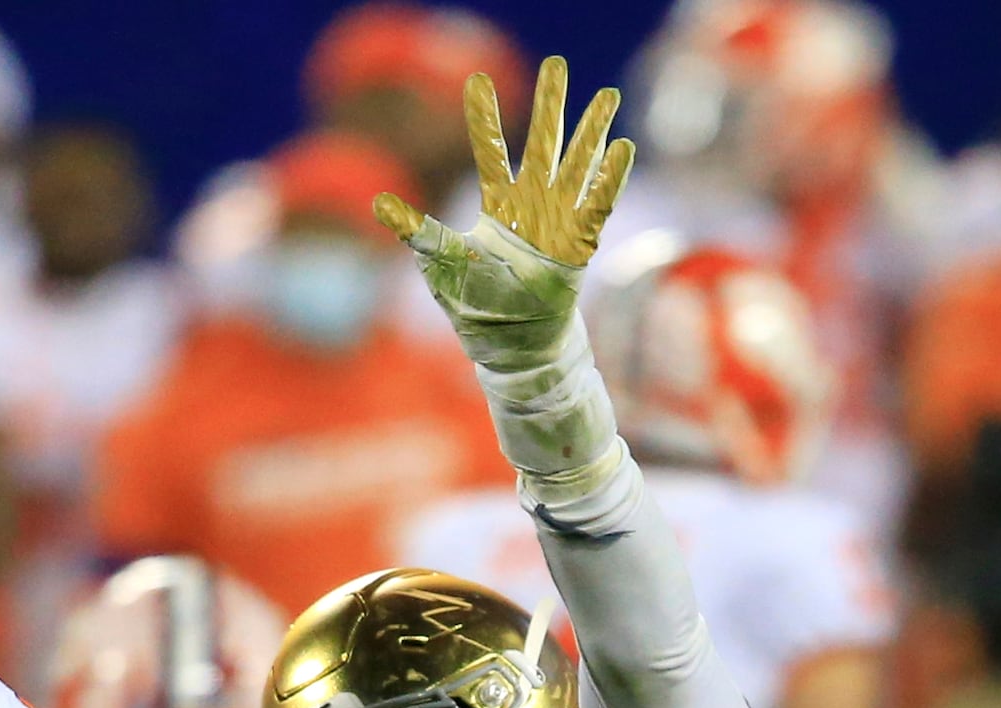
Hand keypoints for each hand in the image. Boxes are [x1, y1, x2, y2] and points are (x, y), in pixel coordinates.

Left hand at [375, 59, 633, 369]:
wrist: (514, 350)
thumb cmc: (477, 311)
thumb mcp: (443, 267)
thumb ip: (421, 233)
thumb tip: (379, 205)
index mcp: (499, 210)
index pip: (490, 153)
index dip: (485, 119)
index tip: (478, 80)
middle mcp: (532, 208)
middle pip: (543, 146)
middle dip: (552, 107)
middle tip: (557, 65)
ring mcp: (559, 224)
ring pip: (576, 166)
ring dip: (590, 131)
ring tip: (606, 97)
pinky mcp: (579, 246)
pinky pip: (597, 205)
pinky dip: (609, 178)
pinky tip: (620, 149)